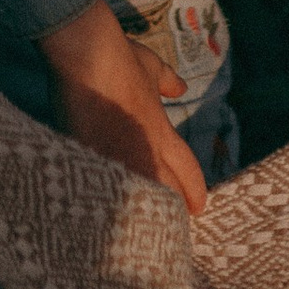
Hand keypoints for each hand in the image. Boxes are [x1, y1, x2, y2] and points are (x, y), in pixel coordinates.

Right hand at [38, 0, 208, 211]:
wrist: (90, 56)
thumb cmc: (121, 58)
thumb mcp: (151, 66)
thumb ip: (166, 81)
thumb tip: (180, 87)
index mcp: (162, 131)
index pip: (187, 170)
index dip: (194, 190)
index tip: (199, 206)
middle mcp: (146, 151)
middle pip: (168, 192)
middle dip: (174, 211)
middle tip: (176, 228)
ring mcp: (120, 159)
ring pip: (139, 198)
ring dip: (142, 213)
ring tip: (140, 232)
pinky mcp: (91, 161)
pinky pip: (104, 193)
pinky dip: (107, 205)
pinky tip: (104, 222)